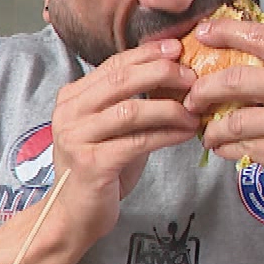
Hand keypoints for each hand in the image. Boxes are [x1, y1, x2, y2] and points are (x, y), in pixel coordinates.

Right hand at [49, 39, 199, 242]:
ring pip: (130, 110)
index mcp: (72, 98)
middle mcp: (69, 113)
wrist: (75, 214)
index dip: (148, 54)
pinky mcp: (92, 164)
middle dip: (161, 73)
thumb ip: (131, 101)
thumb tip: (175, 76)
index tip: (177, 49)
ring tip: (193, 112)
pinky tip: (185, 133)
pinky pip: (137, 141)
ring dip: (168, 108)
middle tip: (192, 78)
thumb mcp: (112, 128)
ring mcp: (77, 138)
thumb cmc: (100, 168)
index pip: (113, 65)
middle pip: (121, 80)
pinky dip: (166, 135)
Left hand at [183, 17, 263, 224]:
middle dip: (202, 88)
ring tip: (208, 130)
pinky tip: (226, 148)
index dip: (224, 31)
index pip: (261, 35)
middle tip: (191, 95)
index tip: (202, 33)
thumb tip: (257, 54)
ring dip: (212, 126)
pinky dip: (227, 149)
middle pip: (234, 78)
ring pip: (233, 119)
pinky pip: (243, 149)